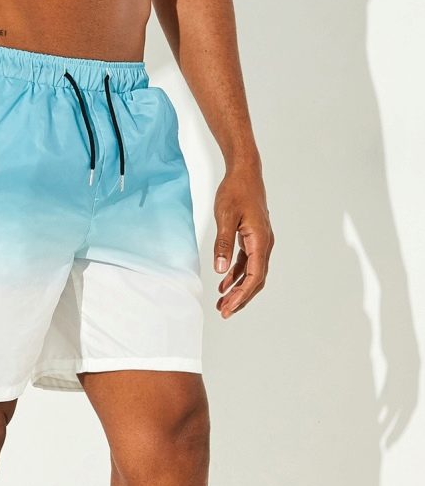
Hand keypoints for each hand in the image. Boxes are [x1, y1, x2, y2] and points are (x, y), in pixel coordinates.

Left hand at [213, 165, 273, 318]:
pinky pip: (246, 263)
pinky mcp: (252, 238)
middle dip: (241, 298)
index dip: (241, 295)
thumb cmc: (235, 191)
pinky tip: (224, 284)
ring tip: (222, 303)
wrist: (244, 173)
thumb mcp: (225, 216)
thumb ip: (223, 243)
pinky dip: (236, 275)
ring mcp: (259, 241)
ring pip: (251, 273)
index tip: (228, 308)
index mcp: (260, 241)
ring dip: (238, 289)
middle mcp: (264, 244)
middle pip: (255, 279)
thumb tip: (221, 269)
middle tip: (224, 312)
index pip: (254, 276)